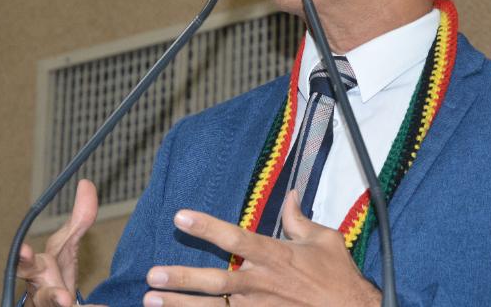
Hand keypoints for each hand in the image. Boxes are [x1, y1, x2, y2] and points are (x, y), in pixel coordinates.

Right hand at [17, 179, 105, 306]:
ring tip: (75, 302)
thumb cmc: (56, 272)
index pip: (27, 263)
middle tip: (63, 298)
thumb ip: (79, 219)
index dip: (24, 257)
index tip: (24, 250)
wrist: (59, 304)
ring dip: (66, 305)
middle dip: (49, 295)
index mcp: (38, 270)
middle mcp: (40, 292)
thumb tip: (86, 182)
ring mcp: (49, 305)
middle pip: (40, 295)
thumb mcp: (67, 244)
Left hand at [143, 191, 381, 305]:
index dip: (206, 227)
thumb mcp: (324, 240)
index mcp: (275, 255)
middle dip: (182, 278)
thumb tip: (291, 196)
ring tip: (151, 300)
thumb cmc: (339, 276)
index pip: (235, 237)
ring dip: (181, 305)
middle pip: (215, 280)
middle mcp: (261, 282)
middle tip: (152, 275)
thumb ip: (299, 220)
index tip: (180, 216)